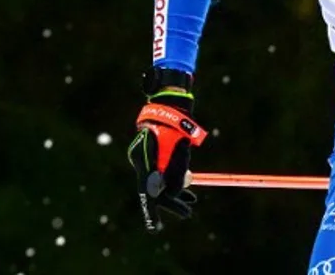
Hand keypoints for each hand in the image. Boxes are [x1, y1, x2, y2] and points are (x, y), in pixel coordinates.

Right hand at [127, 88, 206, 231]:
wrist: (169, 105)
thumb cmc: (176, 125)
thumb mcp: (181, 148)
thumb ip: (177, 170)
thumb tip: (173, 194)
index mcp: (143, 161)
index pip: (146, 192)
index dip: (151, 211)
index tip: (154, 228)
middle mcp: (142, 162)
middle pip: (155, 190)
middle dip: (172, 203)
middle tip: (188, 213)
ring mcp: (148, 159)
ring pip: (161, 183)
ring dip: (176, 194)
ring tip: (192, 204)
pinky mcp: (156, 157)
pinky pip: (164, 174)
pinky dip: (176, 182)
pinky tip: (189, 191)